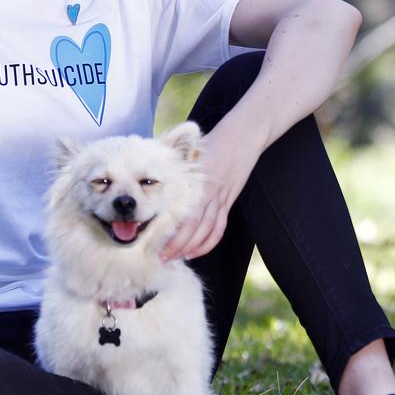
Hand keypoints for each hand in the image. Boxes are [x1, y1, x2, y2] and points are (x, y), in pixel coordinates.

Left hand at [160, 120, 262, 260]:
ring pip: (206, 231)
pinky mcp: (228, 200)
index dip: (172, 236)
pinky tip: (196, 251)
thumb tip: (152, 177)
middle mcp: (208, 194)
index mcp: (195, 184)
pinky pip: (219, 227)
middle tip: (162, 258)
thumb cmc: (212, 141)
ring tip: (175, 258)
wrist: (243, 136)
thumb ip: (174, 165)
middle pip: (193, 229)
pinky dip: (208, 243)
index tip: (156, 246)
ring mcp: (221, 198)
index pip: (184, 219)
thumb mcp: (189, 152)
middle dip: (177, 246)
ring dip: (191, 248)